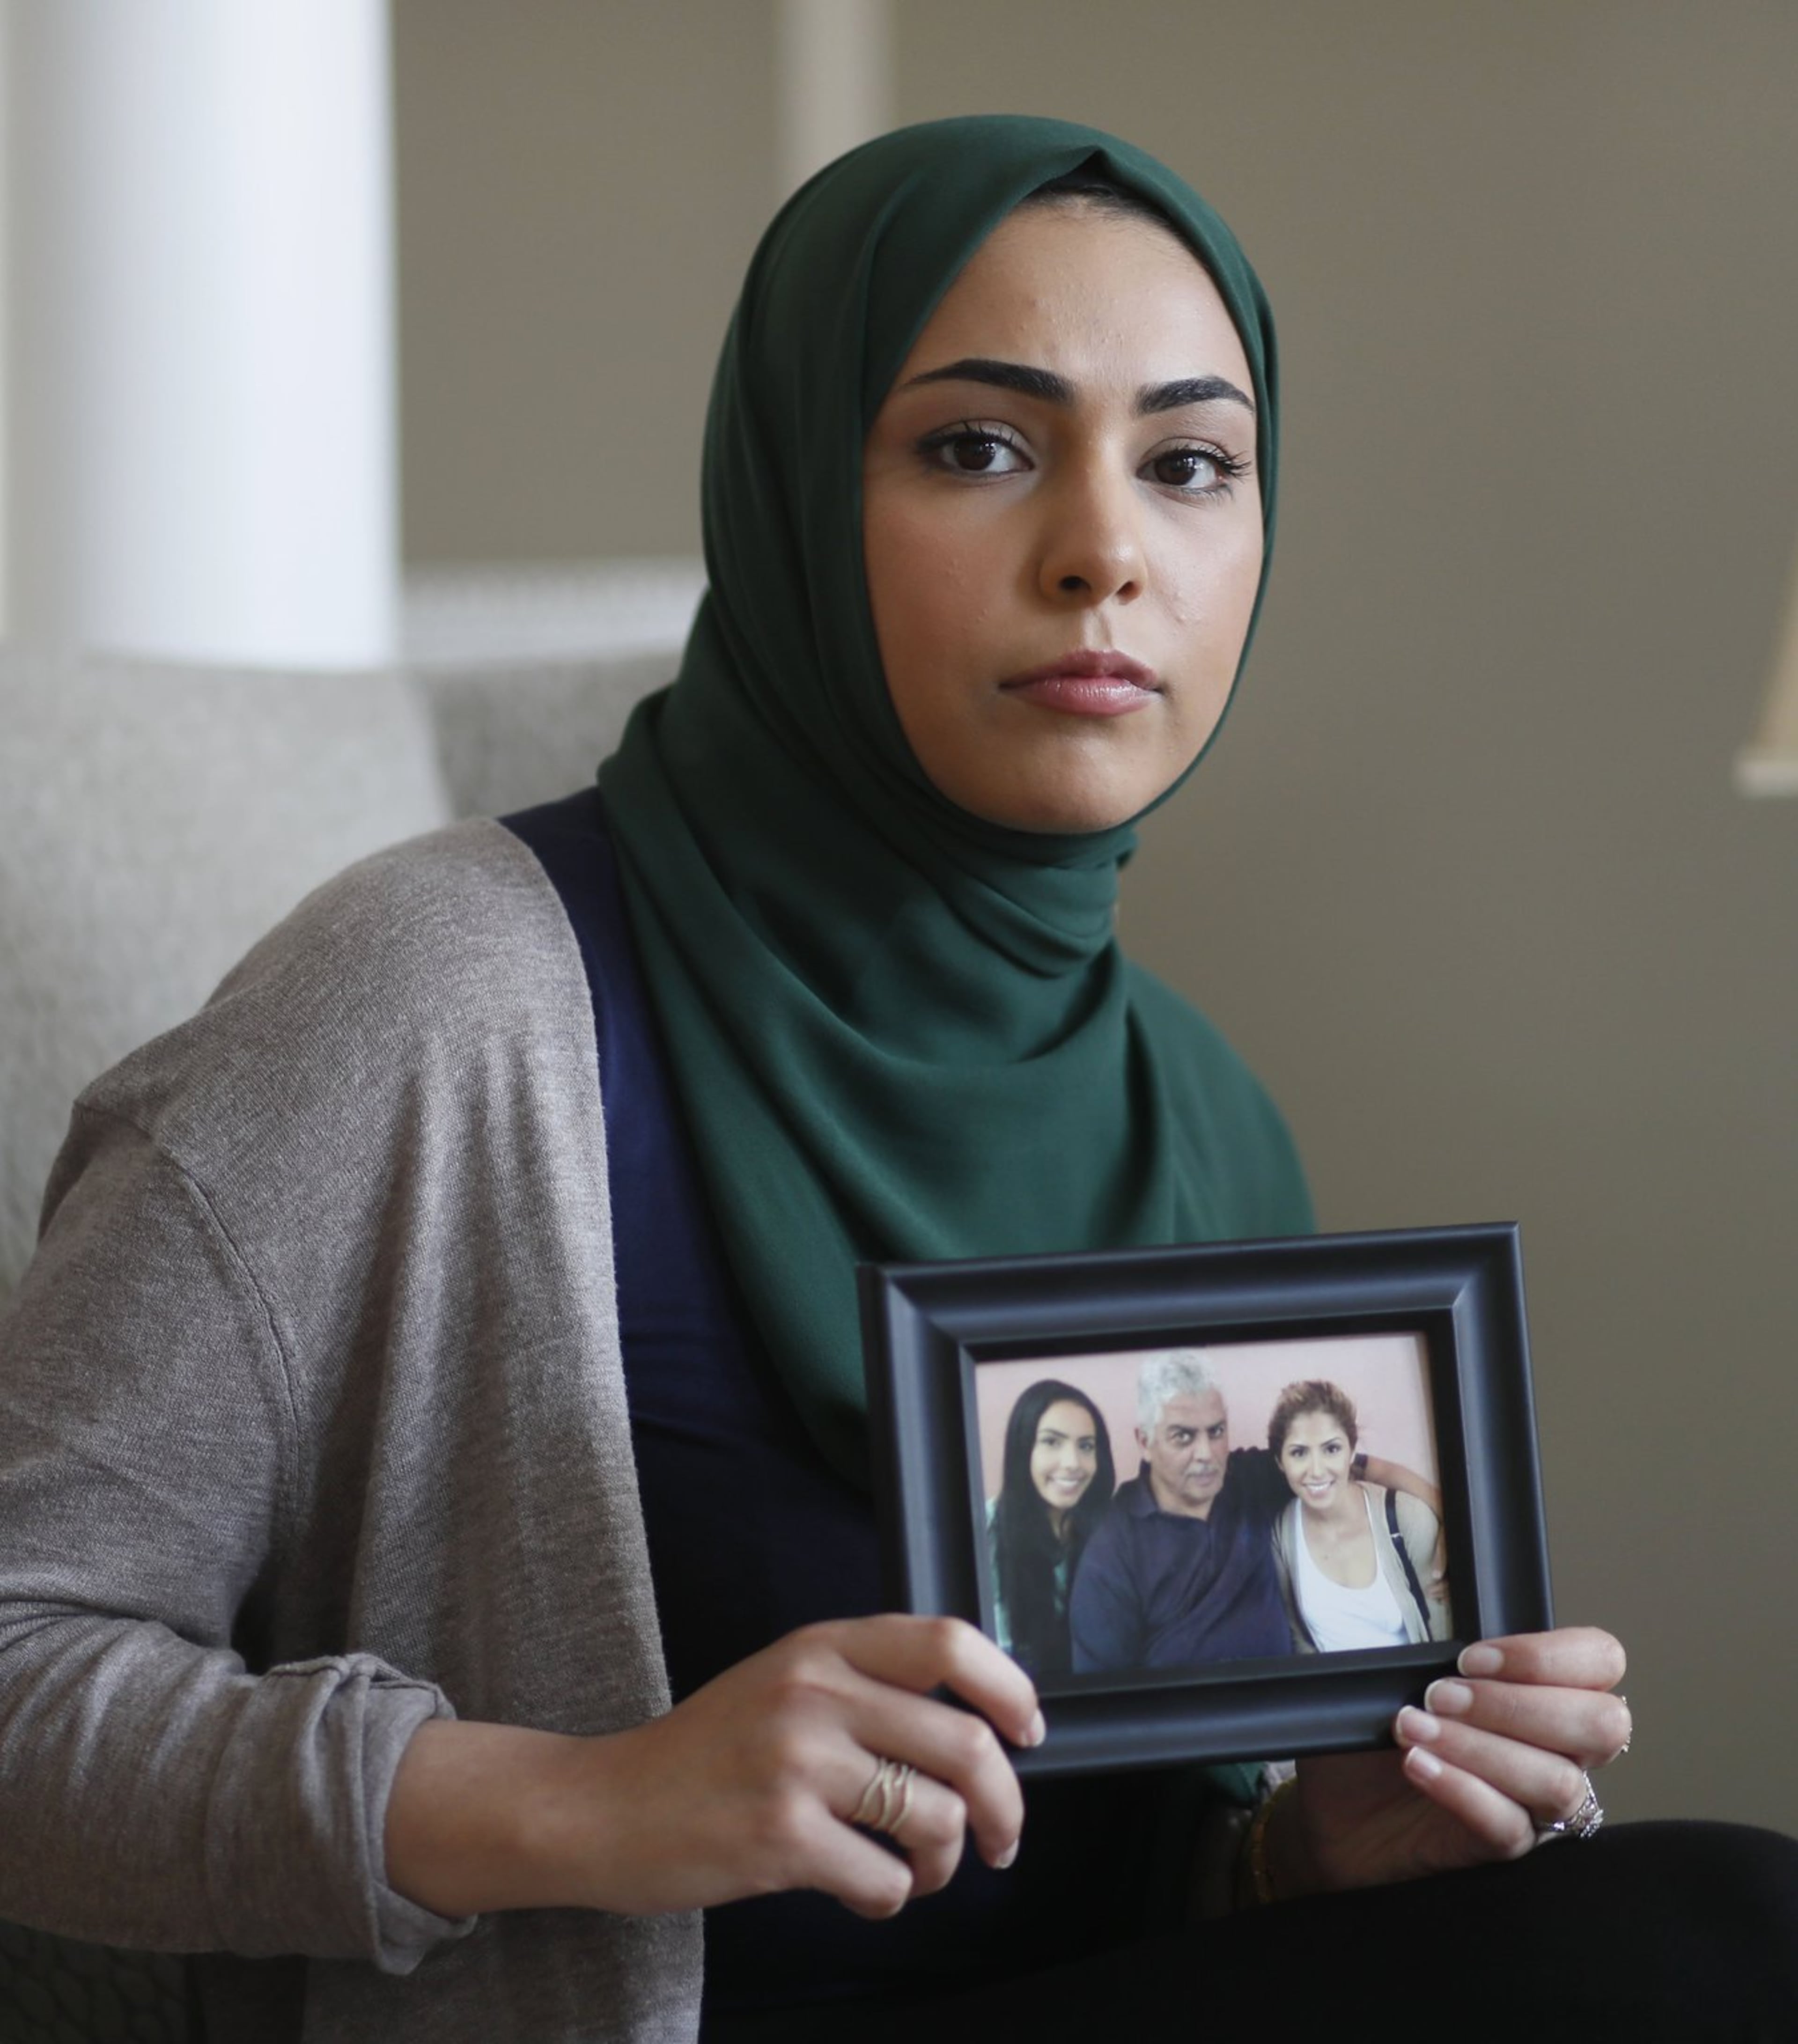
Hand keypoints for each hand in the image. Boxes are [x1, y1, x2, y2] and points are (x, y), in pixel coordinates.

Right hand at [388, 1615, 1041, 1922]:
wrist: (602, 1806)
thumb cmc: (705, 1754)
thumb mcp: (783, 1683)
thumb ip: (865, 1688)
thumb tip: (974, 1728)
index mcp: (821, 1646)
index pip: (947, 1641)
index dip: (1008, 1687)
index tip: (1028, 1731)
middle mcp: (814, 1691)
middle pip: (964, 1743)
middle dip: (1006, 1805)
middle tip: (1004, 1839)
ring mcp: (797, 1763)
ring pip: (936, 1818)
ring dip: (946, 1863)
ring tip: (919, 1871)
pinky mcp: (780, 1837)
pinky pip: (886, 1881)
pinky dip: (891, 1899)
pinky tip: (863, 1892)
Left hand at [1274, 1627, 1629, 1896]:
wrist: (1336, 1810)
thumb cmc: (1377, 1737)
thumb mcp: (1401, 1679)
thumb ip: (1431, 1652)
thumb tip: (1430, 1632)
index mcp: (1544, 1692)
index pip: (1600, 1660)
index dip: (1547, 1656)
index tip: (1471, 1660)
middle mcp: (1558, 1750)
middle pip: (1602, 1725)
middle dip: (1518, 1704)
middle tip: (1441, 1697)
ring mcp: (1538, 1805)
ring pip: (1559, 1781)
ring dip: (1481, 1746)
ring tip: (1414, 1729)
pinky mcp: (1504, 1850)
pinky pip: (1510, 1827)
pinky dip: (1462, 1789)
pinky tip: (1417, 1766)